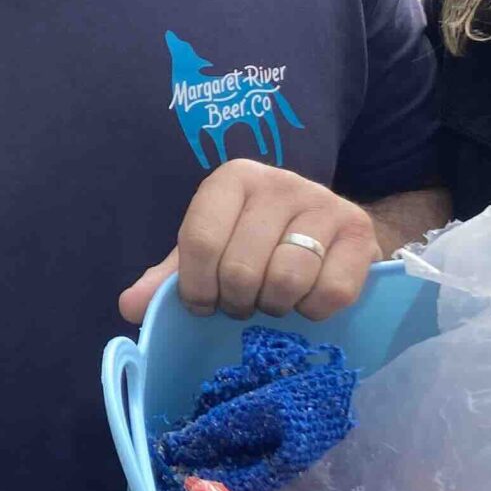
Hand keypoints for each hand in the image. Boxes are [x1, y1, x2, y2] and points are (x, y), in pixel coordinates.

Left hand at [120, 160, 377, 326]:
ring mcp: (325, 204)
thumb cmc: (257, 245)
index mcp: (234, 179)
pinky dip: (313, 311)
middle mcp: (280, 183)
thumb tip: (131, 306)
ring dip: (275, 307)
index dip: (196, 287)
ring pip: (286, 280)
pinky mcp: (360, 233)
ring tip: (274, 301)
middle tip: (243, 304)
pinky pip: (330, 292)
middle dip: (237, 302)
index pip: (201, 240)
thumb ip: (168, 279)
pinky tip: (307, 300)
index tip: (204, 304)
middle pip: (241, 268)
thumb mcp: (210, 254)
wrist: (331, 234)